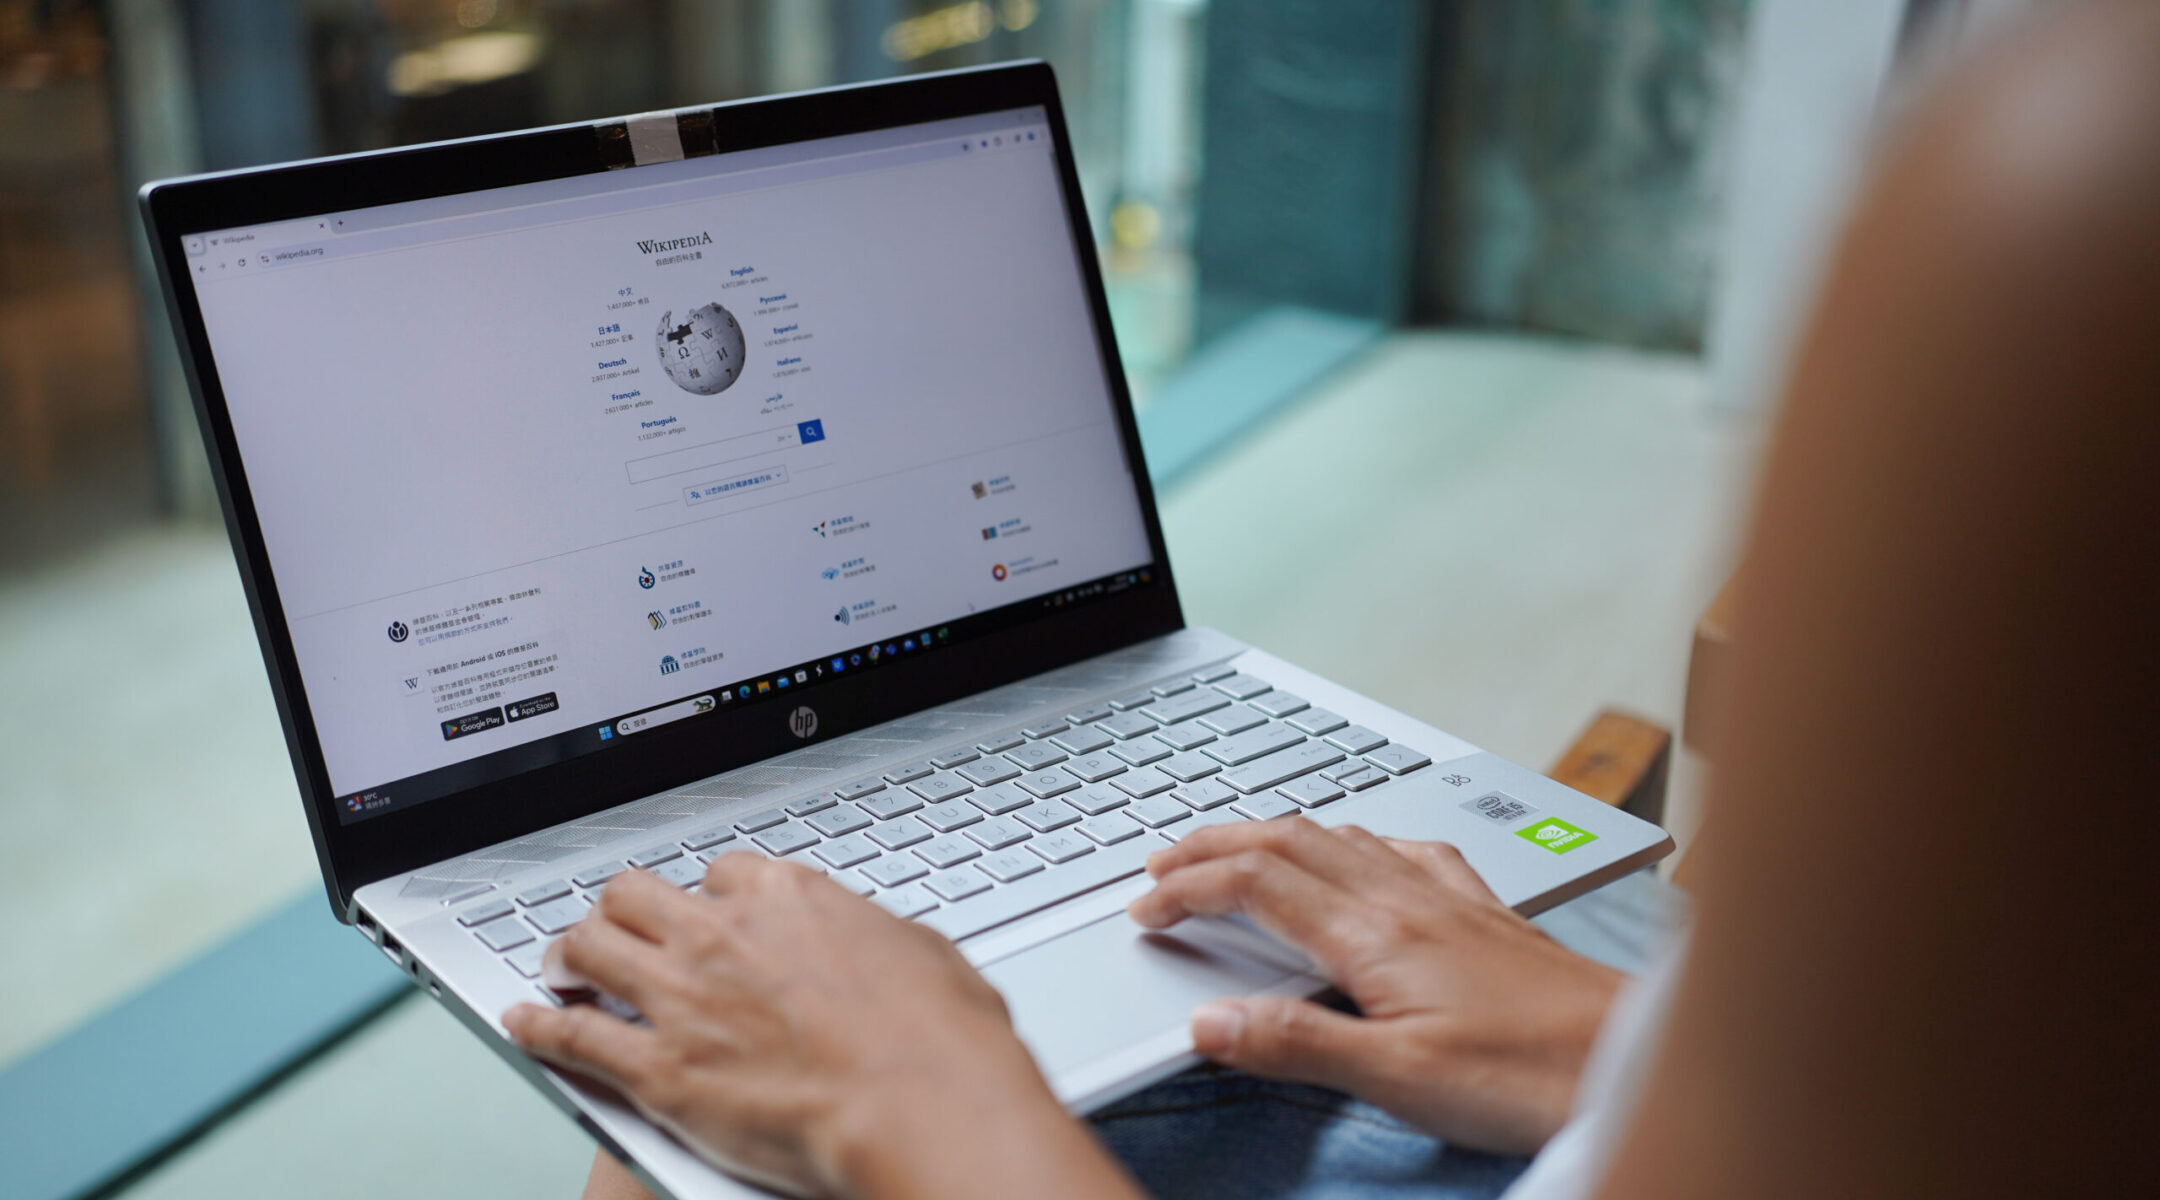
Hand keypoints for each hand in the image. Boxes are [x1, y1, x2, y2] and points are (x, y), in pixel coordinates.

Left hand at [503, 856, 1140, 1199]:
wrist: (922, 1104)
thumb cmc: (940, 1040)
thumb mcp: (922, 954)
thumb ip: (874, 940)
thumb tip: (881, 945)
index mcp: (787, 897)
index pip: (720, 874)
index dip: (706, 897)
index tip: (706, 913)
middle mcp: (722, 934)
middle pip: (636, 895)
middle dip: (619, 909)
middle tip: (613, 927)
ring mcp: (683, 999)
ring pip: (590, 949)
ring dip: (567, 954)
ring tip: (557, 964)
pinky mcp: (660, 1071)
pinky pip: (573, 1038)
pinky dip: (537, 1029)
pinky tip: (522, 1022)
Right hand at [1128, 819, 1620, 1154]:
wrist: (1628, 1057)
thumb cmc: (1529, 1074)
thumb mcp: (1400, 1078)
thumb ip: (1298, 1045)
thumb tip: (1209, 1020)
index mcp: (1372, 934)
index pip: (1255, 884)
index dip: (1190, 889)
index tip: (1147, 911)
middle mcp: (1405, 897)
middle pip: (1286, 839)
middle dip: (1213, 842)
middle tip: (1161, 863)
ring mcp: (1445, 896)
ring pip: (1338, 835)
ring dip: (1272, 833)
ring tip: (1235, 847)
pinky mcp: (1480, 910)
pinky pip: (1402, 849)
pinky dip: (1353, 840)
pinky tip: (1362, 851)